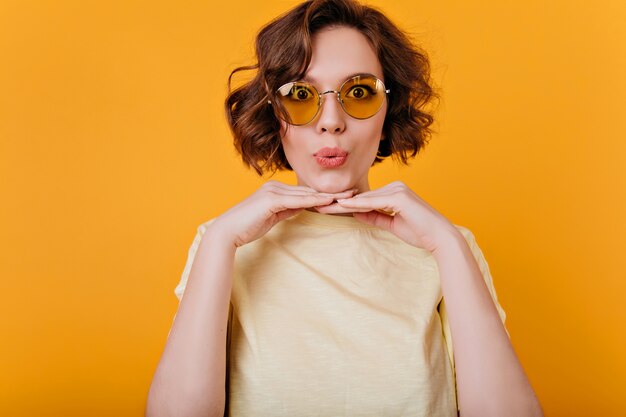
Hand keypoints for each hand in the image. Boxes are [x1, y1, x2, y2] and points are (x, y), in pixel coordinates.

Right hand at [211, 180, 355, 247]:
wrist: (228, 231)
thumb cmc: (247, 226)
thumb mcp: (272, 217)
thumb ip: (286, 209)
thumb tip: (301, 207)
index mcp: (275, 190)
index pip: (304, 192)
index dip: (323, 195)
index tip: (342, 197)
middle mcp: (275, 186)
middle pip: (308, 191)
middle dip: (331, 193)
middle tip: (353, 193)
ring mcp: (273, 191)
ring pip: (305, 194)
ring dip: (327, 196)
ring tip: (346, 197)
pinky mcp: (271, 199)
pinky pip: (297, 200)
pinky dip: (313, 201)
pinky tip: (327, 202)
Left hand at [314, 181, 458, 252]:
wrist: (440, 237)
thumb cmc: (420, 232)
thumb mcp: (392, 224)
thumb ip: (374, 217)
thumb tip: (356, 213)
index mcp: (394, 191)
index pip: (364, 199)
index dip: (345, 205)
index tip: (328, 208)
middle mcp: (395, 186)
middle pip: (362, 196)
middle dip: (340, 203)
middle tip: (318, 205)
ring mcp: (398, 190)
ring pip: (364, 199)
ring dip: (344, 204)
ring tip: (324, 206)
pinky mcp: (399, 197)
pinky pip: (373, 202)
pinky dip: (357, 205)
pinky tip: (342, 207)